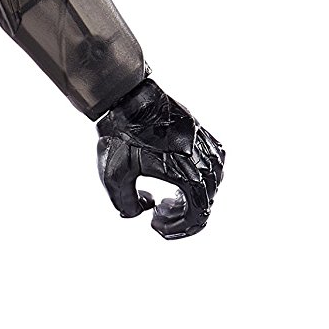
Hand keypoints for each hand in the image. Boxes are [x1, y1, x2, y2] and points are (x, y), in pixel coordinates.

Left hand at [96, 78, 224, 239]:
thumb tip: (142, 212)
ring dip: (190, 201)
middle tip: (156, 215)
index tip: (155, 224)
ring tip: (164, 202)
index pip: (198, 216)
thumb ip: (127, 206)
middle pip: (206, 204)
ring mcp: (208, 147)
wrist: (128, 99)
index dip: (178, 229)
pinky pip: (213, 168)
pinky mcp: (205, 137)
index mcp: (188, 174)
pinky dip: (198, 182)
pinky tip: (177, 183)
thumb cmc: (121, 137)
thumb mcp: (115, 178)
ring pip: (211, 187)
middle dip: (180, 217)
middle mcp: (205, 161)